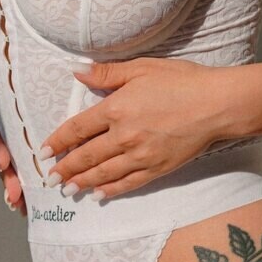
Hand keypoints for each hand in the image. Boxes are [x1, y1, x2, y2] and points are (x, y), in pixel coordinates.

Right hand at [0, 69, 26, 216]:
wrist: (20, 69)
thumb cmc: (10, 72)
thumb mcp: (0, 73)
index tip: (4, 164)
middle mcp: (4, 131)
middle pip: (3, 159)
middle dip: (8, 179)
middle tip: (15, 198)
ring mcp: (15, 141)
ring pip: (13, 167)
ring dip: (15, 187)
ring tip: (21, 207)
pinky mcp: (29, 146)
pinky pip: (27, 166)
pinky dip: (27, 183)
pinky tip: (31, 202)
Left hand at [37, 57, 254, 199]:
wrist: (217, 104)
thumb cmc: (181, 81)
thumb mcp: (141, 68)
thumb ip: (107, 73)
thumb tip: (76, 72)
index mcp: (116, 108)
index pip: (77, 128)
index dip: (58, 141)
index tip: (44, 151)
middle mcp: (124, 135)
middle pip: (86, 156)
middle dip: (65, 168)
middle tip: (50, 178)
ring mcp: (141, 155)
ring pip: (103, 173)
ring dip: (82, 182)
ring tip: (67, 189)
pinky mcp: (158, 168)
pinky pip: (128, 183)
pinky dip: (111, 190)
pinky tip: (99, 194)